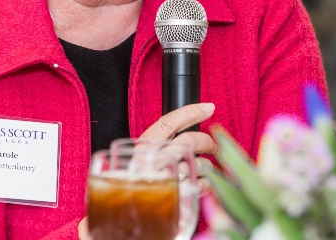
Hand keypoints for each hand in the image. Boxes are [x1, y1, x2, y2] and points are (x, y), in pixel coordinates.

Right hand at [79, 104, 216, 237]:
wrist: (123, 228)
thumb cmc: (129, 194)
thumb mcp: (138, 165)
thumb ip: (154, 151)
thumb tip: (183, 131)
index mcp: (141, 152)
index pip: (167, 124)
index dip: (189, 113)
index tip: (208, 107)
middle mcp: (152, 164)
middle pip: (189, 141)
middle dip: (206, 141)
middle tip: (211, 146)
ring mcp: (165, 181)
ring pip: (198, 162)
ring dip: (206, 164)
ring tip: (205, 168)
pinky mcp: (178, 199)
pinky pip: (201, 184)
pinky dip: (207, 182)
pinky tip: (203, 184)